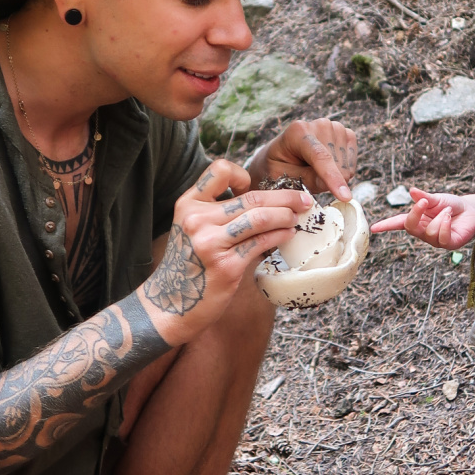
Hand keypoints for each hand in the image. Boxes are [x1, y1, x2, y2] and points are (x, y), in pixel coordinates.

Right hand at [139, 157, 312, 344]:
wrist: (171, 304)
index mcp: (188, 204)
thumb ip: (217, 212)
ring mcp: (211, 243)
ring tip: (296, 217)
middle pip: (251, 197)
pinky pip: (262, 243)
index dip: (242, 175)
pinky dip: (281, 235)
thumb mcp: (192, 230)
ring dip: (286, 215)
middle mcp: (197, 219)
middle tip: (304, 200)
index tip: (253, 188)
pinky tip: (288, 234)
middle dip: (284, 197)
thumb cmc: (188, 265)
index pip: (220, 170)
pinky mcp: (226, 265)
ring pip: (260, 218)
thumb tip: (262, 200)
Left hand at [246, 119, 357, 200]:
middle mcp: (320, 124)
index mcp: (298, 131)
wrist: (282, 155)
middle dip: (326, 180)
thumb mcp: (283, 177)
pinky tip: (328, 168)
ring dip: (334, 176)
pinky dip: (343, 171)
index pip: (320, 156)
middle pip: (335, 164)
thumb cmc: (278, 167)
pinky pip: (353, 162)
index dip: (333, 177)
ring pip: (346, 166)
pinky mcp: (347, 134)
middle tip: (307, 178)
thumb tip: (336, 186)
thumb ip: (307, 180)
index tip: (345, 196)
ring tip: (314, 171)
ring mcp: (335, 127)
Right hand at [372, 187, 474, 249]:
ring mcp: (435, 240)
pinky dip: (444, 225)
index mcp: (418, 219)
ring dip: (439, 217)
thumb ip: (424, 197)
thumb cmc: (453, 205)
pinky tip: (449, 218)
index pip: (398, 223)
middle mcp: (424, 231)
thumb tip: (412, 191)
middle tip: (425, 201)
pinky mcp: (448, 244)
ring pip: (428, 232)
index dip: (386, 226)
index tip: (373, 228)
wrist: (472, 211)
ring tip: (447, 211)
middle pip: (410, 227)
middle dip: (416, 213)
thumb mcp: (437, 199)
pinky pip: (441, 237)